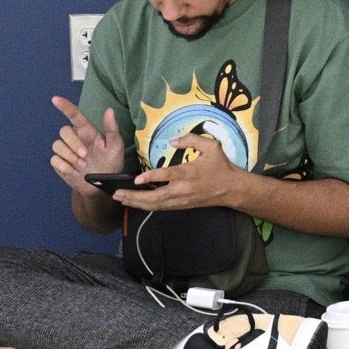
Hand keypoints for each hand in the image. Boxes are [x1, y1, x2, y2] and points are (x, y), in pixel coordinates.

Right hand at [51, 96, 124, 197]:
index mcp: (88, 132)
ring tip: (82, 165)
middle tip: (85, 155)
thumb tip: (109, 109)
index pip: (75, 116)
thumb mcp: (116, 146)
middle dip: (73, 143)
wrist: (102, 186)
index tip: (55, 99)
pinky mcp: (60, 164)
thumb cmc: (111, 163)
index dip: (65, 106)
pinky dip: (65, 166)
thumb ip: (112, 129)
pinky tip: (74, 171)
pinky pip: (55, 160)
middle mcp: (75, 139)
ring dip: (70, 156)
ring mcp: (66, 152)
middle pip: (64, 131)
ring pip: (57, 145)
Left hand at [112, 134, 242, 212]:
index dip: (151, 177)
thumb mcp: (211, 147)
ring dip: (136, 203)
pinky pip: (160, 208)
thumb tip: (172, 140)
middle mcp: (182, 189)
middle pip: (155, 197)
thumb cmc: (221, 166)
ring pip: (155, 205)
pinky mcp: (180, 206)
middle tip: (117, 193)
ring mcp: (180, 200)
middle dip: (134, 196)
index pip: (167, 176)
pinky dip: (146, 206)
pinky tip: (135, 203)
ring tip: (120, 199)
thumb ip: (191, 139)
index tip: (137, 179)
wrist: (231, 189)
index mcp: (189, 173)